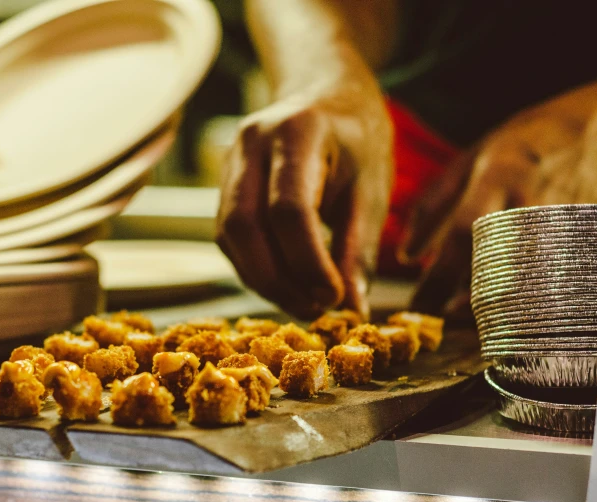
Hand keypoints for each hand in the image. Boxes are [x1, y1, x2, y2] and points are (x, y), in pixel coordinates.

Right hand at [216, 78, 392, 319]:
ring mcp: (230, 162)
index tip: (333, 299)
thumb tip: (350, 311)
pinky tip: (286, 284)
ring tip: (305, 304)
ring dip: (264, 280)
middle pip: (244, 226)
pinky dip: (255, 268)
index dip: (308, 262)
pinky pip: (229, 237)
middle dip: (277, 281)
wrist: (326, 96)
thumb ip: (358, 249)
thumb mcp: (372, 189)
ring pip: (229, 236)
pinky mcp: (223, 186)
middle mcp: (251, 143)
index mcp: (297, 131)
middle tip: (314, 311)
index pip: (289, 208)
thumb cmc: (356, 140)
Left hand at [399, 70, 596, 316]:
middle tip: (448, 318)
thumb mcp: (470, 160)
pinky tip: (523, 312)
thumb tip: (405, 257)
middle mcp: (536, 198)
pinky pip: (565, 281)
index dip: (438, 277)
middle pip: (502, 267)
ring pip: (535, 282)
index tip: (417, 307)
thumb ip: (433, 208)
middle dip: (472, 302)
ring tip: (483, 320)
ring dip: (506, 308)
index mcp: (499, 175)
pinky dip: (541, 301)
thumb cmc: (524, 143)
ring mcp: (572, 217)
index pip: (462, 235)